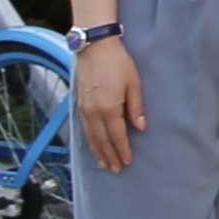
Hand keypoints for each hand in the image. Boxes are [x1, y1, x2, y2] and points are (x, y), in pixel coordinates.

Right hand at [73, 34, 141, 173]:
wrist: (94, 48)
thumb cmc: (118, 63)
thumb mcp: (134, 82)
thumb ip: (136, 106)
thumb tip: (140, 128)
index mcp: (109, 108)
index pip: (116, 135)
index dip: (122, 150)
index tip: (127, 162)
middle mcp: (93, 112)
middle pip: (102, 140)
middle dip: (109, 156)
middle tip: (116, 169)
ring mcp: (84, 109)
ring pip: (90, 137)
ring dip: (97, 152)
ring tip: (104, 164)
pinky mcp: (79, 104)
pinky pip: (83, 128)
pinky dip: (88, 141)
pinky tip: (92, 146)